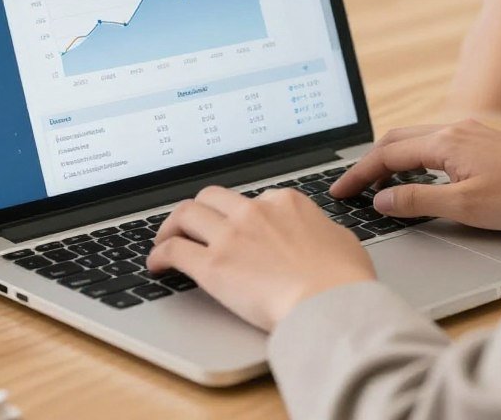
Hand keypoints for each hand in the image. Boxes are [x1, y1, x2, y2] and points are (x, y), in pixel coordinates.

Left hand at [146, 185, 375, 331]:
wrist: (330, 303)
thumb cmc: (343, 280)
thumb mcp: (340, 239)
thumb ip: (320, 230)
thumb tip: (317, 235)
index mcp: (285, 202)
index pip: (251, 199)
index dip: (238, 215)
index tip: (233, 228)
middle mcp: (254, 211)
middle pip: (212, 198)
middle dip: (198, 210)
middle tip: (190, 226)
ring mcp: (231, 235)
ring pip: (186, 214)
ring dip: (171, 226)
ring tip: (164, 240)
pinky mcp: (213, 266)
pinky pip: (174, 250)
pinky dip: (159, 254)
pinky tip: (156, 265)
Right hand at [330, 120, 500, 230]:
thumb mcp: (465, 207)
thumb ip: (418, 202)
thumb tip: (381, 200)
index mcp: (446, 142)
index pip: (388, 154)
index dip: (359, 174)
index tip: (339, 191)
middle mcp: (454, 128)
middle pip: (396, 139)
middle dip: (369, 162)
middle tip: (350, 187)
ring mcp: (468, 131)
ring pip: (415, 139)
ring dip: (392, 159)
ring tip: (377, 186)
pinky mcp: (480, 138)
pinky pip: (433, 142)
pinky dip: (414, 157)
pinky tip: (416, 176)